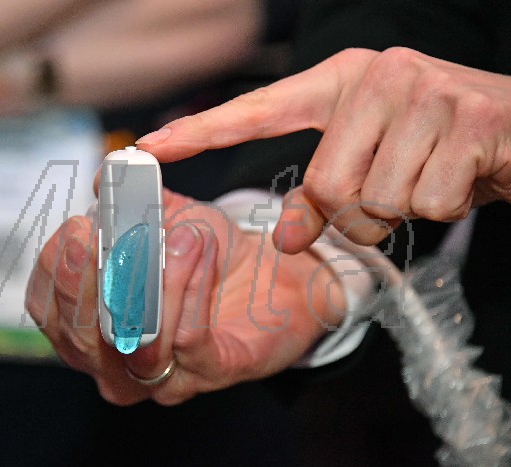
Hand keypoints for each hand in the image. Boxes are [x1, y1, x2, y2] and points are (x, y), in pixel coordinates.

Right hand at [25, 188, 344, 405]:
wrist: (272, 271)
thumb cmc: (206, 248)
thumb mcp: (160, 215)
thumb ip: (127, 199)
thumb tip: (104, 175)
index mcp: (87, 321)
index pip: (46, 307)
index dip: (57, 270)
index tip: (80, 227)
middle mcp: (115, 360)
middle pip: (81, 337)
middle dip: (94, 280)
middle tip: (110, 231)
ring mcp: (162, 377)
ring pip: (137, 342)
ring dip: (156, 280)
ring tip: (180, 234)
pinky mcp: (210, 372)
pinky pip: (188, 338)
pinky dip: (192, 287)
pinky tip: (201, 249)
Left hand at [136, 47, 510, 252]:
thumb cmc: (434, 144)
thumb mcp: (370, 162)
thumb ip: (322, 195)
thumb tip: (286, 239)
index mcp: (340, 80)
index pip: (256, 108)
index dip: (200, 132)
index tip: (147, 147)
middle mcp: (378, 76)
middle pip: (325, 183)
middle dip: (353, 213)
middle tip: (388, 193)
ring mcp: (425, 93)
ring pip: (375, 199)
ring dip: (399, 211)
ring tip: (426, 178)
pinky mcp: (471, 119)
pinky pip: (427, 203)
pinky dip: (442, 207)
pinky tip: (459, 176)